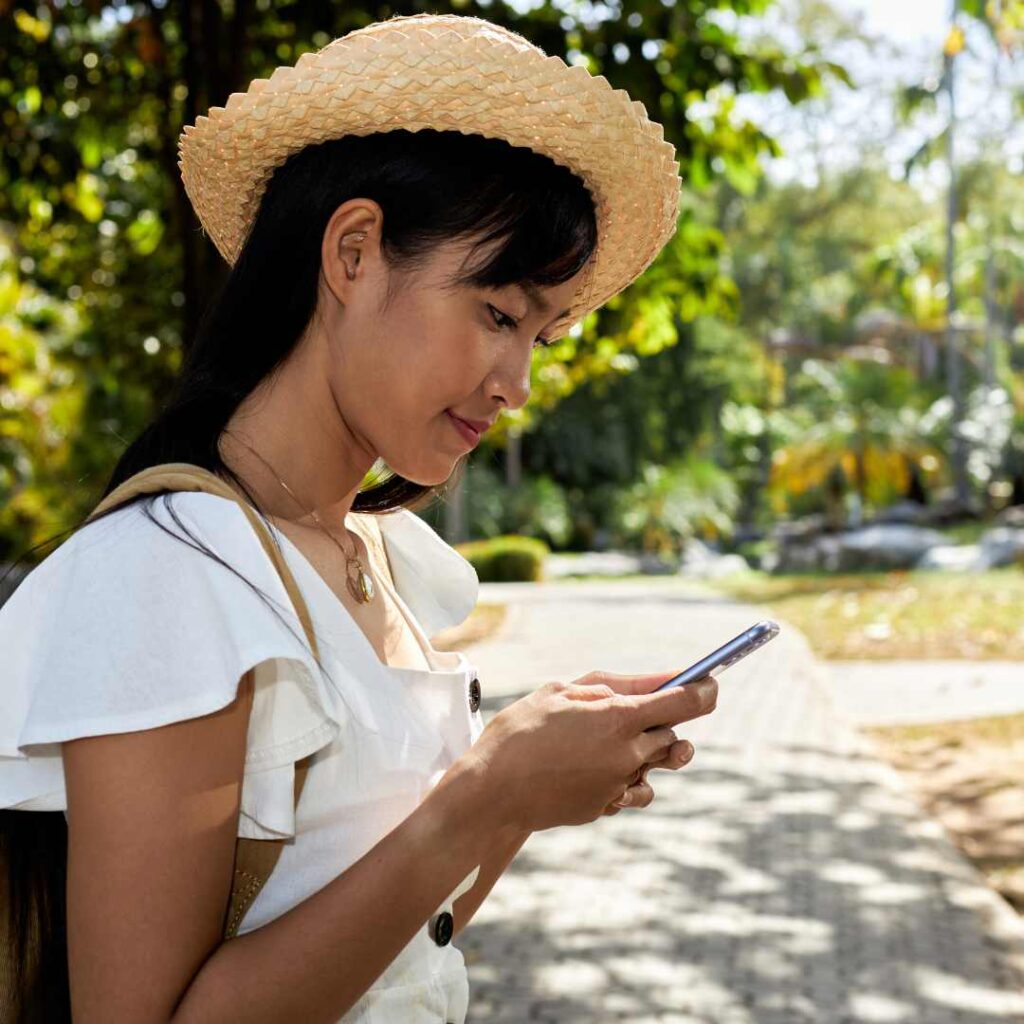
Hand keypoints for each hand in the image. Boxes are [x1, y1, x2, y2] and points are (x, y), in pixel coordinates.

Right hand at [467, 668, 716, 832]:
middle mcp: (628, 755)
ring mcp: (619, 785)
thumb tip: (658, 682)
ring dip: (643, 750)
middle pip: (674, 736)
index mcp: (619, 718)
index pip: (687, 703)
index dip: (705, 690)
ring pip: (654, 765)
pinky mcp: (606, 807)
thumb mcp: (562, 691)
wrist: (492, 791)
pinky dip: (623, 776)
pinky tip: (592, 767)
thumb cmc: (521, 731)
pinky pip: (632, 789)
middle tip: (634, 710)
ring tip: (607, 740)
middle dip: (663, 721)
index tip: (710, 681)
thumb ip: (614, 686)